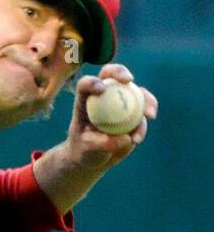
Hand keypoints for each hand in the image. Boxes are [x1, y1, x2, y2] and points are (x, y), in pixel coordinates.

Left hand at [66, 62, 157, 176]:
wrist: (94, 159)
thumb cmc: (83, 151)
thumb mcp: (85, 150)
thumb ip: (100, 143)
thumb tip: (125, 138)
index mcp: (85, 101)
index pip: (85, 86)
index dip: (92, 83)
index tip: (101, 89)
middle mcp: (103, 96)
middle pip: (112, 75)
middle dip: (120, 72)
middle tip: (128, 80)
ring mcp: (121, 101)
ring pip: (135, 91)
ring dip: (145, 99)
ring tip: (148, 116)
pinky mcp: (134, 111)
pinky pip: (144, 109)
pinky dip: (146, 118)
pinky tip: (137, 138)